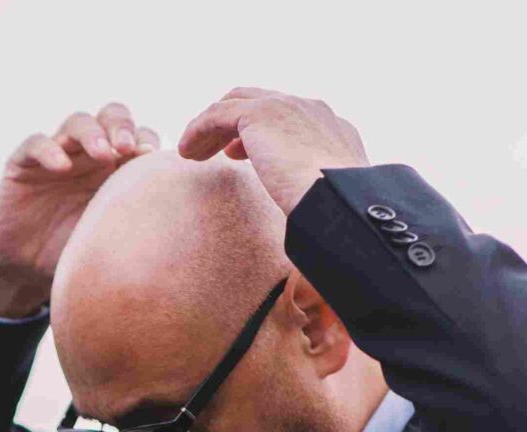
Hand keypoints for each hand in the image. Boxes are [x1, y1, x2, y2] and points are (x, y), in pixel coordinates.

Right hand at [0, 104, 157, 316]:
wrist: (30, 270)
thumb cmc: (78, 253)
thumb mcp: (113, 239)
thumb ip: (140, 222)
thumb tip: (185, 228)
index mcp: (117, 166)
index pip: (139, 136)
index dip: (147, 140)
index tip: (154, 159)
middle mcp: (89, 153)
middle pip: (111, 116)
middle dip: (123, 127)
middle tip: (129, 149)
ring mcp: (58, 154)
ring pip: (77, 122)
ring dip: (92, 133)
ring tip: (102, 153)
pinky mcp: (23, 163)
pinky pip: (36, 144)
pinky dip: (49, 150)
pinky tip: (61, 167)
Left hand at [176, 89, 365, 217]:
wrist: (340, 204)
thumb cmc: (339, 220)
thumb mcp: (330, 207)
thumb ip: (315, 200)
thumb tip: (305, 233)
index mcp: (332, 130)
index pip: (290, 118)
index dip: (261, 132)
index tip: (241, 154)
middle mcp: (312, 110)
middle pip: (261, 103)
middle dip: (234, 123)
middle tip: (217, 150)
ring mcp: (287, 107)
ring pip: (236, 106)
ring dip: (211, 128)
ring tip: (191, 153)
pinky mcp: (261, 114)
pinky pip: (217, 115)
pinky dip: (198, 130)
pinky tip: (185, 153)